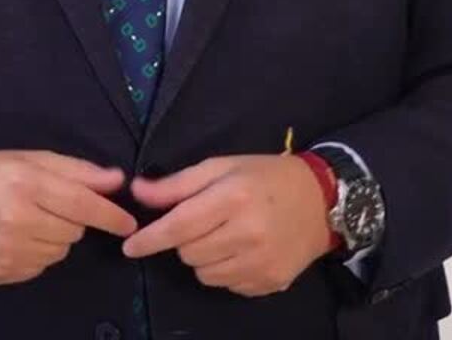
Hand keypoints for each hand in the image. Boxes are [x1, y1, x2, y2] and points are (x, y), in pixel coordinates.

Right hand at [0, 150, 137, 286]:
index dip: (110, 216)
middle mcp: (17, 220)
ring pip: (60, 251)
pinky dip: (37, 253)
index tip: (128, 224)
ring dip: (54, 237)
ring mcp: (8, 251)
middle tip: (46, 206)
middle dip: (71, 219)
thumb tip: (117, 181)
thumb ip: (77, 170)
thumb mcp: (32, 159)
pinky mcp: (1, 272)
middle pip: (74, 230)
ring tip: (28, 221)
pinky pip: (40, 267)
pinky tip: (16, 237)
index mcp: (26, 184)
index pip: (82, 205)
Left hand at [121, 155, 334, 296]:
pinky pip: (227, 285)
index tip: (130, 247)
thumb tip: (137, 192)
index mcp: (234, 198)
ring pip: (204, 274)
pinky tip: (242, 251)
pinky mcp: (270, 281)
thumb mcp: (222, 166)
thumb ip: (178, 183)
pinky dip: (225, 271)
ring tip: (224, 236)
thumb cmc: (265, 177)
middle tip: (204, 223)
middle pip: (188, 253)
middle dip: (185, 240)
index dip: (150, 239)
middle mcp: (248, 233)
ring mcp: (261, 262)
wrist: (321, 200)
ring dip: (203, 258)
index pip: (179, 226)